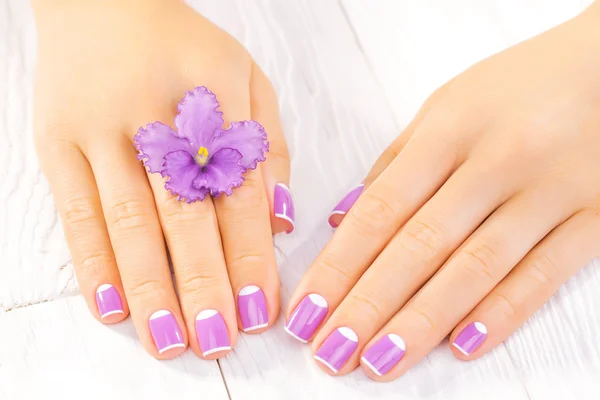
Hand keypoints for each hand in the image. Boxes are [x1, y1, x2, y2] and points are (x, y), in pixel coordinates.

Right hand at [32, 0, 292, 358]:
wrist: (104, 0)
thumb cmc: (186, 48)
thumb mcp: (249, 79)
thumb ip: (270, 150)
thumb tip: (280, 221)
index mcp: (216, 102)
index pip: (239, 196)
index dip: (251, 258)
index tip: (261, 311)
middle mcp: (158, 119)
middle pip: (186, 217)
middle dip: (204, 286)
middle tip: (218, 340)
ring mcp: (102, 131)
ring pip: (130, 223)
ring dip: (152, 288)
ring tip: (169, 341)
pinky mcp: (57, 142)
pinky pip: (76, 211)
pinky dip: (93, 263)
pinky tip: (112, 306)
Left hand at [286, 3, 599, 378]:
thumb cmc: (518, 87)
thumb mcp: (447, 106)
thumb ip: (394, 163)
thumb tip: (341, 219)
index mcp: (450, 129)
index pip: (381, 210)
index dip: (339, 265)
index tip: (308, 309)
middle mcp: (497, 162)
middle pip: (420, 246)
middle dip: (369, 305)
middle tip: (332, 351)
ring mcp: (549, 192)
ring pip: (476, 269)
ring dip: (423, 322)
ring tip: (381, 363)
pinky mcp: (596, 217)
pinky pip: (544, 274)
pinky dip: (501, 314)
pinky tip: (461, 347)